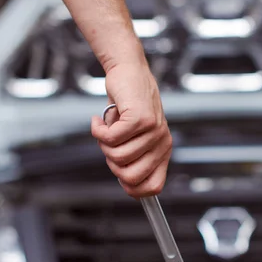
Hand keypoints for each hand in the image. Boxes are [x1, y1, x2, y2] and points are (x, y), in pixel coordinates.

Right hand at [91, 62, 171, 198]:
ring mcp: (153, 131)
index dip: (133, 188)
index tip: (120, 177)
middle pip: (130, 176)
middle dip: (112, 164)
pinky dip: (98, 130)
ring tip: (106, 127)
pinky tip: (99, 120)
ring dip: (103, 143)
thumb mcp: (136, 137)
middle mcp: (162, 143)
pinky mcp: (139, 118)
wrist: (129, 73)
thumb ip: (134, 158)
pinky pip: (110, 138)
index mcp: (163, 151)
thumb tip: (128, 184)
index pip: (154, 187)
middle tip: (109, 146)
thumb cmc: (128, 107)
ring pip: (117, 156)